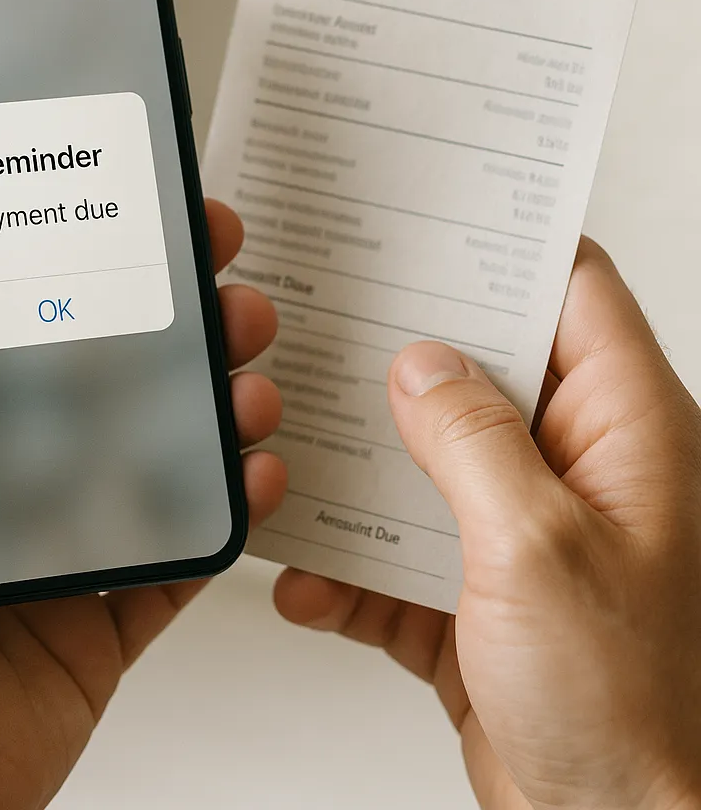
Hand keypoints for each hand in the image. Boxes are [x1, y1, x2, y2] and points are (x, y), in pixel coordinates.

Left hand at [0, 184, 286, 809]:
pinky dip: (230, 506)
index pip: (25, 316)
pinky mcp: (105, 609)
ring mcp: (61, 540)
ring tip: (248, 378)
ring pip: (162, 450)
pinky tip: (254, 471)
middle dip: (180, 323)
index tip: (138, 216)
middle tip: (223, 290)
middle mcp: (4, 473)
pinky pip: (185, 546)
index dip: (87, 261)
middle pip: (113, 375)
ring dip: (219, 403)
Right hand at [274, 239, 700, 809]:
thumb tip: (421, 365)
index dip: (508, 246)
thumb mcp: (537, 550)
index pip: (573, 296)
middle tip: (338, 320)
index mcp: (623, 435)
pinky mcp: (471, 592)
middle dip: (404, 354)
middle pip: (480, 372)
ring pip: (423, 460)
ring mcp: (518, 532)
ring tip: (297, 453)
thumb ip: (472, 441)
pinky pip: (394, 553)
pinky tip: (311, 579)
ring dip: (358, 466)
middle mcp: (573, 471)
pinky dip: (347, 566)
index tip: (438, 218)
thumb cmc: (629, 709)